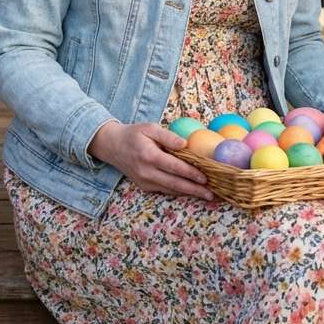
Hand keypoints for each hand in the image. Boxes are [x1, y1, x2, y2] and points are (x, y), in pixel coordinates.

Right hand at [89, 120, 214, 200]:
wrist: (112, 146)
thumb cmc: (134, 134)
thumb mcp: (150, 128)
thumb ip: (168, 136)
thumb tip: (185, 144)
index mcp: (149, 155)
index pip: (174, 167)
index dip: (191, 173)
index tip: (205, 177)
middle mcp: (146, 172)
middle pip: (175, 184)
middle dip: (194, 190)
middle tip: (211, 194)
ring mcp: (144, 181)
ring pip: (170, 190)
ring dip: (188, 193)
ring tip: (205, 194)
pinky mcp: (144, 186)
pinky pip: (164, 190)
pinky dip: (178, 191)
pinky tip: (190, 191)